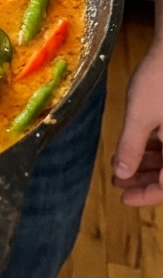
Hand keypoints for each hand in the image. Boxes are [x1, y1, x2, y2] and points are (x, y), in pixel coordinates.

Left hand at [112, 38, 162, 205]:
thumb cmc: (160, 79)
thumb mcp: (140, 116)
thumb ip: (131, 148)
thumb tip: (122, 175)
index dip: (146, 196)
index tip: (124, 198)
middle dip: (143, 180)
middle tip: (118, 183)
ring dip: (147, 164)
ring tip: (120, 165)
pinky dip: (153, 147)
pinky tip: (132, 146)